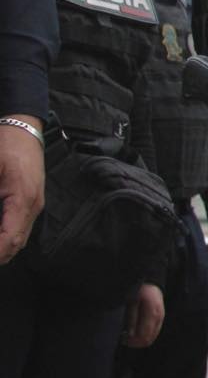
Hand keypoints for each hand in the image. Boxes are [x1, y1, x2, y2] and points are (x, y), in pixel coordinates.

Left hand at [0, 119, 44, 263]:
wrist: (24, 128)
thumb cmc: (6, 145)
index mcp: (23, 198)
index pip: (10, 238)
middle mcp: (33, 205)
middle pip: (17, 244)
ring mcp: (35, 204)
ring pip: (20, 239)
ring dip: (3, 249)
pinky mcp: (31, 200)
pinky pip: (20, 228)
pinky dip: (6, 238)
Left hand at [123, 283, 165, 347]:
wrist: (150, 284)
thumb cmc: (139, 292)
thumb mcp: (132, 304)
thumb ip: (132, 319)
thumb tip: (130, 335)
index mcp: (151, 314)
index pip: (144, 336)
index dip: (133, 341)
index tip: (123, 339)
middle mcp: (158, 318)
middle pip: (148, 339)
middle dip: (136, 342)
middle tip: (124, 339)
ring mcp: (161, 318)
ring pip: (151, 337)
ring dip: (140, 340)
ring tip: (129, 336)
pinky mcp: (160, 319)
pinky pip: (154, 333)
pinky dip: (145, 335)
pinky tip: (136, 331)